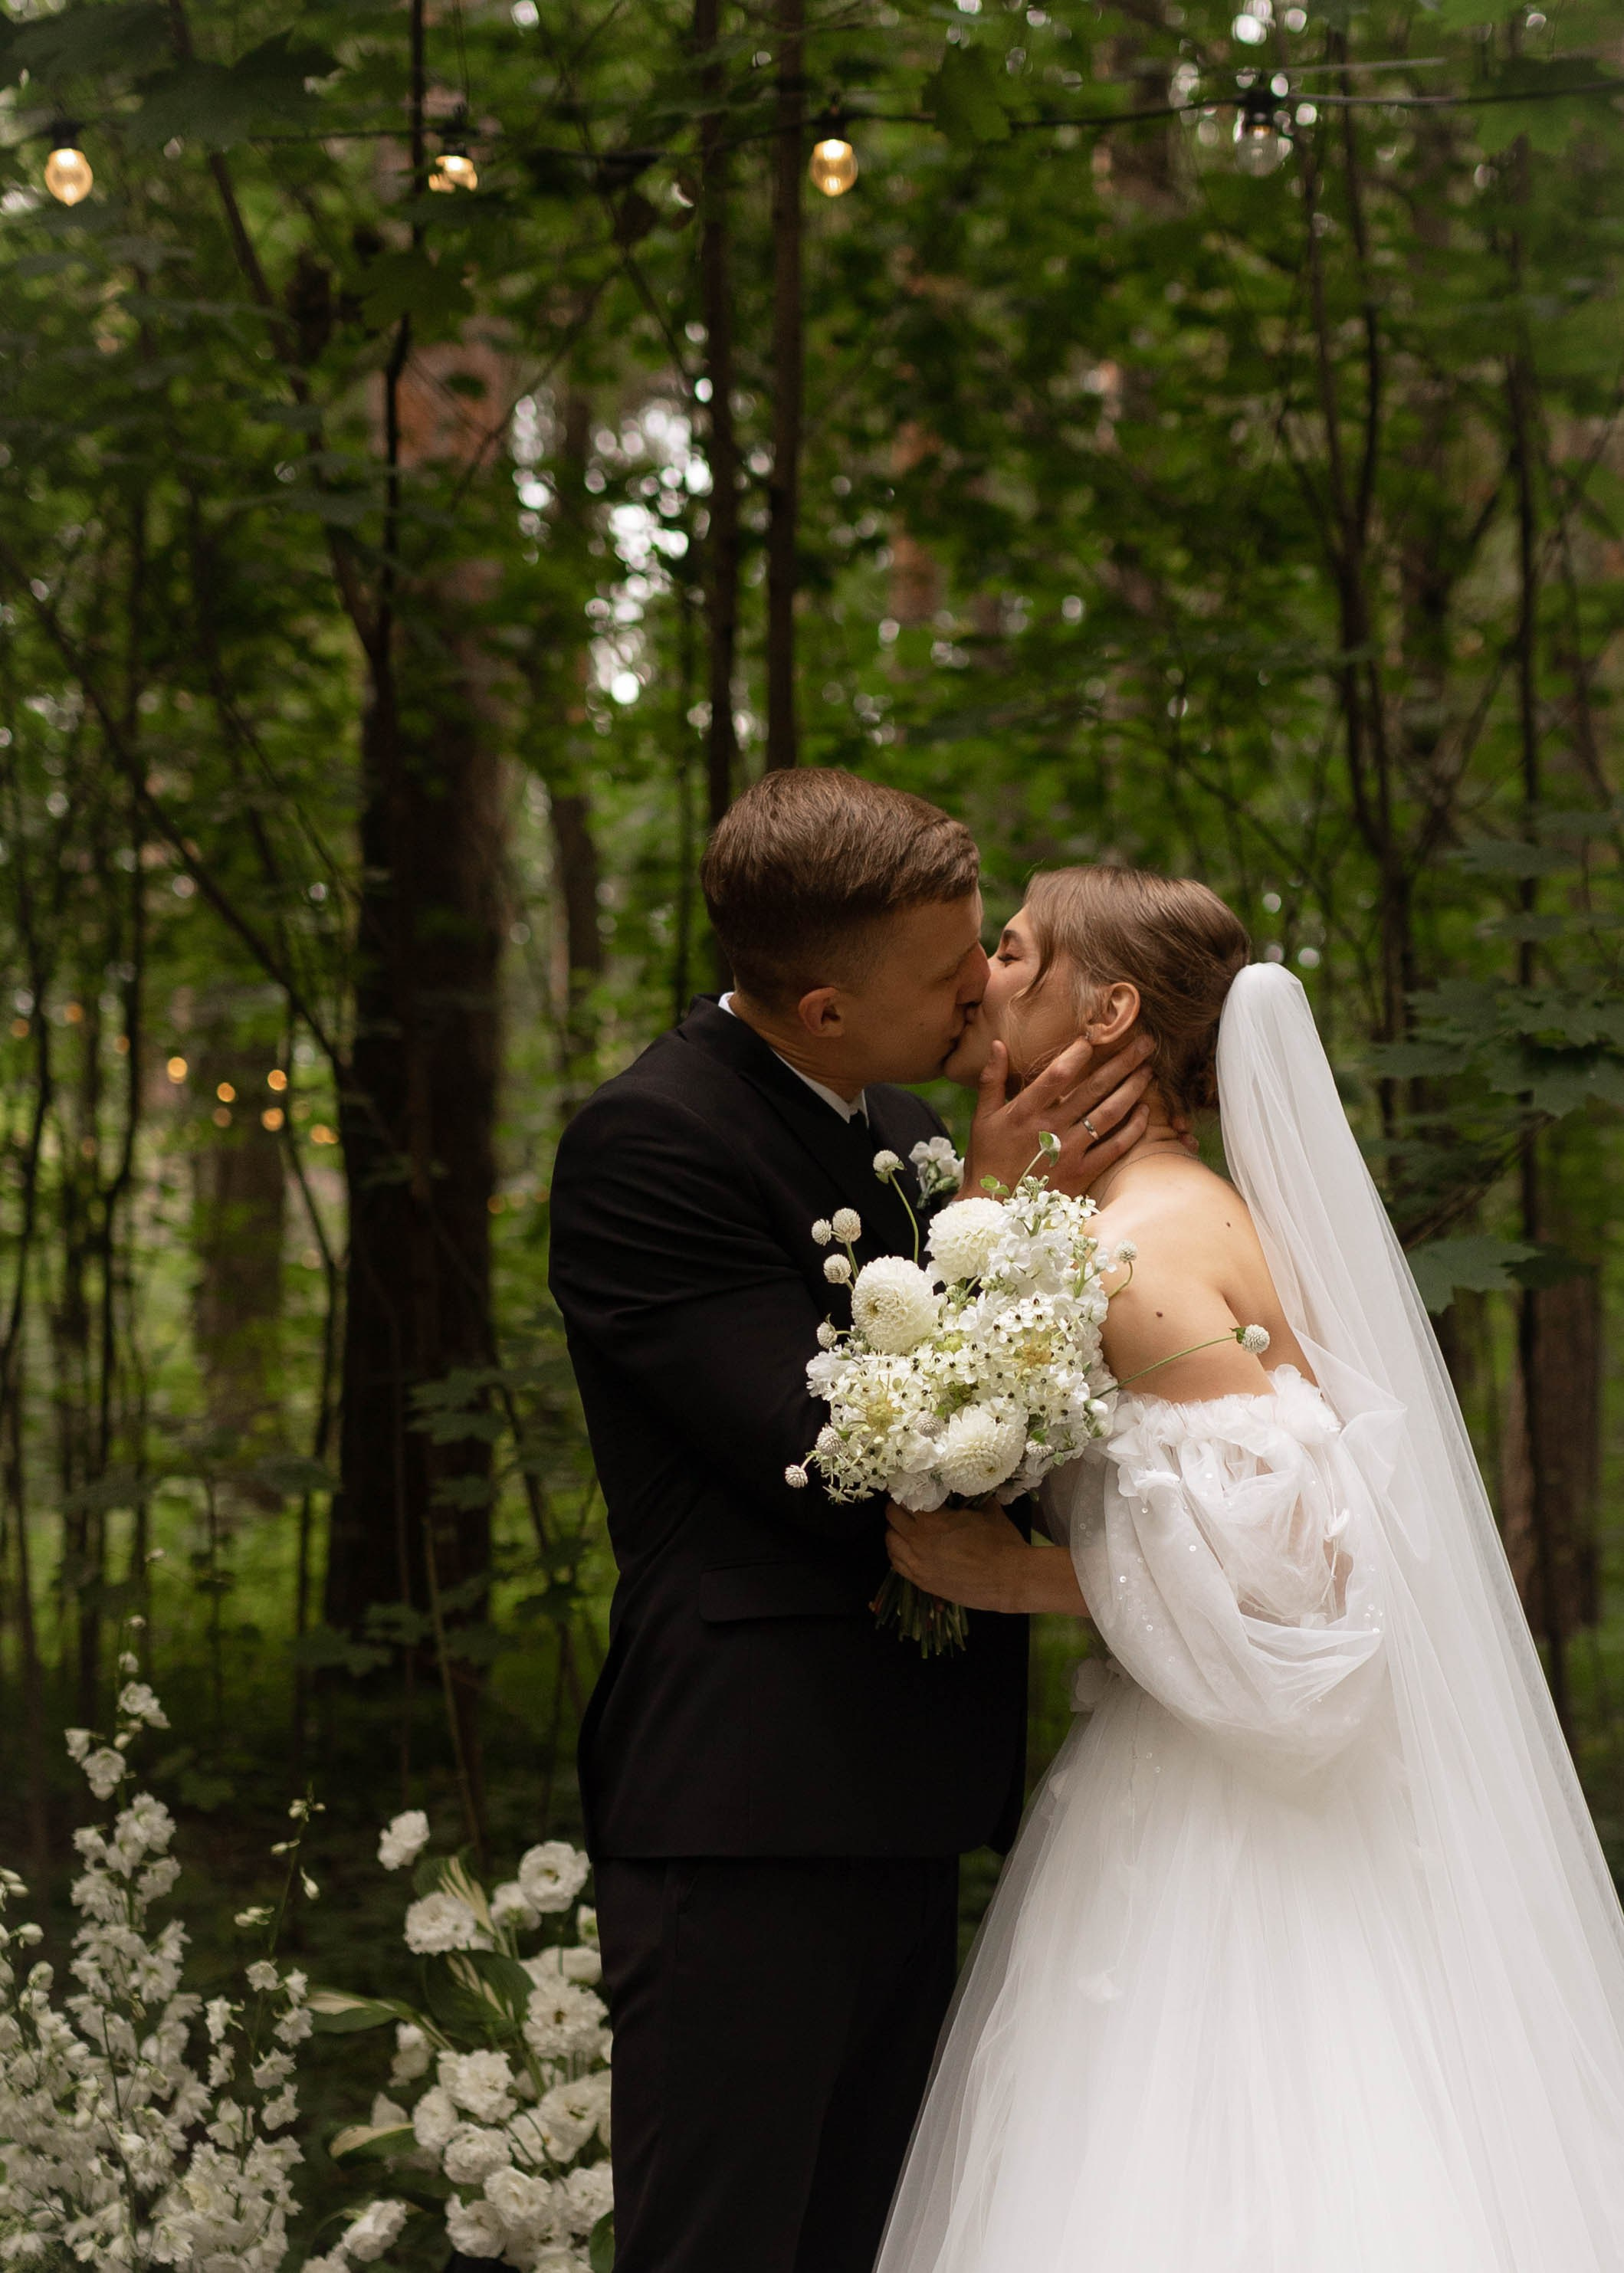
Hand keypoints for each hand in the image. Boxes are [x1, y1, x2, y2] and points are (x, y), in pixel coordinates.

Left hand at [884, 1500, 1088, 1617]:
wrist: (1011, 1579)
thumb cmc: (1001, 1542)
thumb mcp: (987, 1510)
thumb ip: (969, 1497)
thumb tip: (963, 1486)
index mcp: (932, 1521)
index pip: (903, 1500)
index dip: (905, 1491)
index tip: (910, 1487)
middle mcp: (918, 1542)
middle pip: (891, 1518)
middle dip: (897, 1508)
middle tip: (908, 1504)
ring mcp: (918, 1565)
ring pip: (890, 1542)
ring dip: (895, 1531)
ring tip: (906, 1526)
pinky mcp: (922, 1583)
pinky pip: (897, 1565)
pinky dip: (898, 1553)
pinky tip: (907, 1548)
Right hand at [962, 1031, 1156, 1199]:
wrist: (994, 1209)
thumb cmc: (988, 1158)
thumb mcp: (983, 1117)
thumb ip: (991, 1079)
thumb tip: (997, 1043)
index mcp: (1025, 1112)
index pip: (1056, 1076)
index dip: (1078, 1054)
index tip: (1095, 1036)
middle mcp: (1050, 1129)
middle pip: (1093, 1090)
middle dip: (1122, 1063)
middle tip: (1145, 1043)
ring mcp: (1069, 1152)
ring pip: (1108, 1115)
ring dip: (1132, 1090)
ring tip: (1149, 1070)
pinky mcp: (1083, 1172)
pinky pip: (1114, 1147)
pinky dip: (1132, 1129)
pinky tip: (1145, 1111)